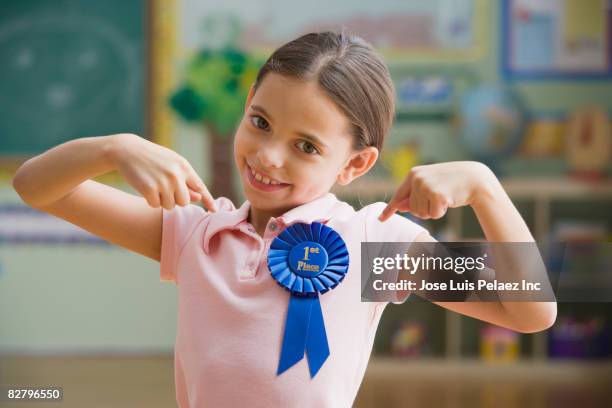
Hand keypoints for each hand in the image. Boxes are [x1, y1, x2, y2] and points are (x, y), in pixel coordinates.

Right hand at [108, 134, 216, 210]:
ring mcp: (163, 182)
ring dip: (162, 201)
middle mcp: (176, 174)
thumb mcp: (172, 165)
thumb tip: (199, 198)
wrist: (127, 150)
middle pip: (184, 202)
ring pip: (170, 206)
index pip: (200, 187)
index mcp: (184, 167)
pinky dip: (150, 201)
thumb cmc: (153, 159)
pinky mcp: (149, 189)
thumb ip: (186, 181)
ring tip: (154, 185)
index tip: (215, 210)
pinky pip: (155, 206)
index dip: (208, 200)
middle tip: (164, 188)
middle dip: (175, 200)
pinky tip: (145, 188)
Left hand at [378, 161, 496, 220]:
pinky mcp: (436, 195)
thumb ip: (414, 195)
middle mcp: (417, 178)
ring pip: (421, 213)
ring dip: (433, 211)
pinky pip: (433, 215)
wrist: (475, 178)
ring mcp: (426, 186)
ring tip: (444, 197)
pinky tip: (449, 200)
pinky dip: (441, 212)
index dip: (390, 209)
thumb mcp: (430, 185)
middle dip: (425, 209)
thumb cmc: (452, 183)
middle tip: (439, 197)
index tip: (381, 219)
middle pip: (412, 209)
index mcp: (413, 174)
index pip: (398, 195)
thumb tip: (400, 207)